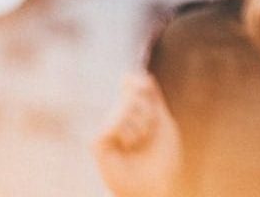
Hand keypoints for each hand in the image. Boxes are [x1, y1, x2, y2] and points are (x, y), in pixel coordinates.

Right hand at [93, 73, 181, 196]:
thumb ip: (153, 98)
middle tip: (149, 132)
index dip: (138, 83)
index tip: (145, 88)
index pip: (131, 83)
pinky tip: (126, 147)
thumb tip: (143, 75)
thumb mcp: (162, 122)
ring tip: (138, 144)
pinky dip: (124, 134)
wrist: (156, 184)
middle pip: (131, 94)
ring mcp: (107, 128)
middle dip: (147, 112)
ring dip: (140, 128)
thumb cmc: (162, 157)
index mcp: (134, 110)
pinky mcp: (97, 142)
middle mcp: (118, 116)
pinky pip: (110, 125)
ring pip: (122, 109)